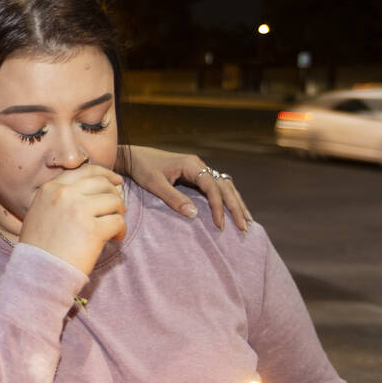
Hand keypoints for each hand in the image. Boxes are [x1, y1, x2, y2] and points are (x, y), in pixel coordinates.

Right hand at [17, 164, 126, 274]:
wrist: (37, 273)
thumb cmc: (38, 248)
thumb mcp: (39, 212)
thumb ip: (58, 198)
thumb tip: (88, 193)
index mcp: (50, 188)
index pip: (85, 171)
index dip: (105, 174)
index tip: (115, 181)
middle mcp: (64, 194)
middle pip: (102, 183)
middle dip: (115, 194)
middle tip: (119, 209)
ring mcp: (79, 210)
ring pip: (114, 200)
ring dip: (119, 213)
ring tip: (115, 227)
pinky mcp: (92, 230)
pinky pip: (118, 222)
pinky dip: (121, 230)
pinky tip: (115, 239)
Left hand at [118, 145, 251, 230]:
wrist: (134, 156)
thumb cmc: (143, 168)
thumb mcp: (155, 184)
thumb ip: (173, 198)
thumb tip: (194, 215)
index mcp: (192, 164)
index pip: (212, 187)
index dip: (218, 206)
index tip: (220, 224)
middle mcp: (199, 165)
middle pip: (225, 186)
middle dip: (235, 206)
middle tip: (244, 226)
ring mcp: (199, 170)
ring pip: (224, 186)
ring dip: (236, 202)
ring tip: (247, 220)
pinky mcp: (195, 176)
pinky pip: (217, 187)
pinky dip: (227, 199)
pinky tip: (233, 210)